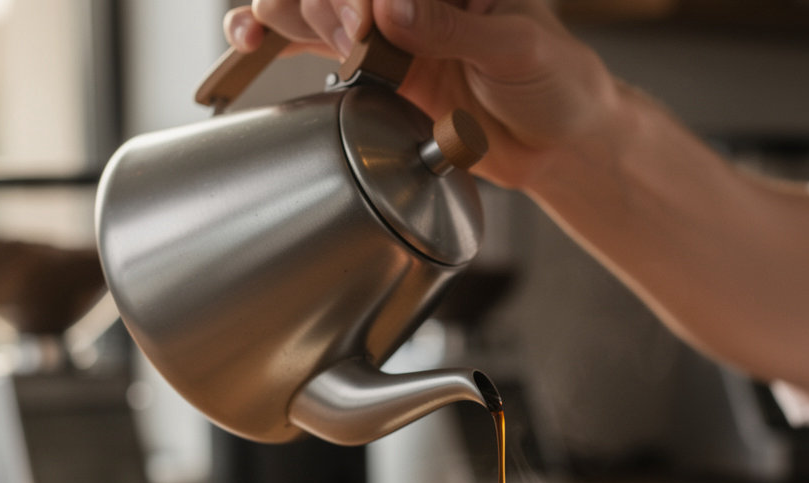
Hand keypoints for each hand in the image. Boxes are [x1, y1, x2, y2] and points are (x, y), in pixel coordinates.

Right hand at [223, 0, 615, 189]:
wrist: (558, 142)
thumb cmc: (555, 80)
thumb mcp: (516, 46)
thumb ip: (455, 27)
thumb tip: (391, 8)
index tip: (365, 23)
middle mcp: (411, 0)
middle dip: (326, 8)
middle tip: (346, 42)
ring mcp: (392, 36)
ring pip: (317, 11)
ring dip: (282, 16)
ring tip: (254, 34)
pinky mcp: (383, 77)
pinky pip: (323, 54)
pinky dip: (283, 46)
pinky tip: (249, 43)